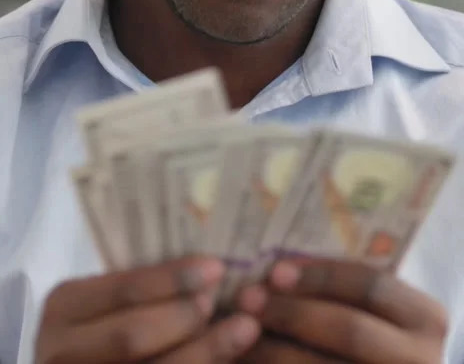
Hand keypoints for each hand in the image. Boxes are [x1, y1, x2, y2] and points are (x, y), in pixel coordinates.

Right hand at [36, 256, 259, 363]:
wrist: (86, 358)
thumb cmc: (102, 322)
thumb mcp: (105, 300)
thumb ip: (141, 290)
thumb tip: (208, 268)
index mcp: (64, 307)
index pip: (122, 289)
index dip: (171, 279)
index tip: (215, 267)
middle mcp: (62, 350)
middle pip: (132, 335)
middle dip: (184, 317)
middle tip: (222, 302)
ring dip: (203, 351)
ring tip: (243, 329)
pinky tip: (226, 358)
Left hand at [238, 258, 447, 363]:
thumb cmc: (381, 338)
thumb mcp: (382, 312)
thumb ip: (346, 291)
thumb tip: (276, 266)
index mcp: (425, 318)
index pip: (370, 285)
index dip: (319, 276)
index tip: (274, 270)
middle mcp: (420, 359)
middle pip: (348, 329)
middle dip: (292, 313)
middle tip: (246, 300)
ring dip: (274, 351)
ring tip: (236, 333)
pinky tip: (247, 361)